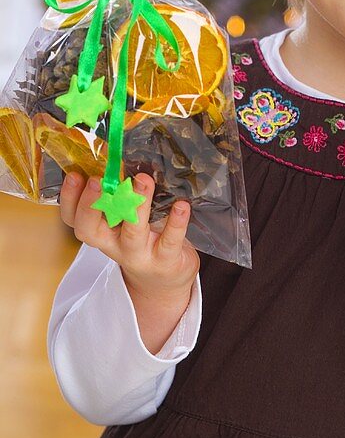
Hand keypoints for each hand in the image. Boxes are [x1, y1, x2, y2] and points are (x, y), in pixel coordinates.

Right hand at [59, 172, 199, 306]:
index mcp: (100, 232)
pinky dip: (176, 223)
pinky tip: (181, 205)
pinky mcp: (165, 259)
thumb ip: (119, 196)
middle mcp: (114, 245)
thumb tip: (118, 157)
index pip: (74, 219)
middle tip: (99, 180)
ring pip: (133, 232)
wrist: (163, 279)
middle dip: (92, 205)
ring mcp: (139, 254)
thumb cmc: (143, 240)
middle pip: (91, 230)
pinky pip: (170, 241)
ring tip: (143, 180)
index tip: (75, 175)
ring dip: (137, 205)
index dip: (69, 199)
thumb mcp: (125, 221)